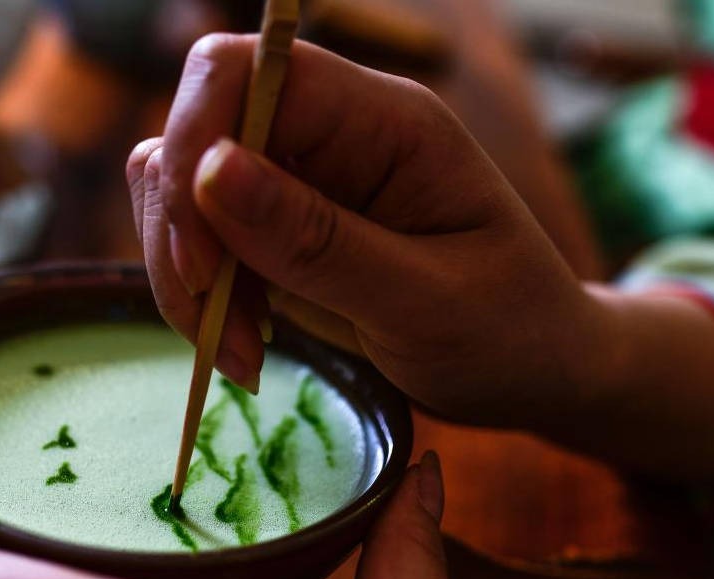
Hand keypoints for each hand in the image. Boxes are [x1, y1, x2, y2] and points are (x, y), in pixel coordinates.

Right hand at [127, 35, 597, 426]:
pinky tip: (246, 346)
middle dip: (183, 236)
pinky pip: (200, 242)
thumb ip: (318, 239)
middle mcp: (330, 135)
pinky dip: (200, 297)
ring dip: (186, 276)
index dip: (194, 148)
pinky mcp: (279, 233)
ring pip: (180, 190)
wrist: (532, 369)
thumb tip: (206, 170)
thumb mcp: (426, 299)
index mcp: (383, 121)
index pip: (242, 74)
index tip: (205, 264)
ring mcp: (299, 182)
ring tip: (243, 354)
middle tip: (225, 334)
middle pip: (193, 132)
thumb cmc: (509, 330)